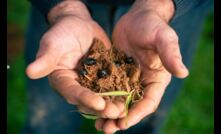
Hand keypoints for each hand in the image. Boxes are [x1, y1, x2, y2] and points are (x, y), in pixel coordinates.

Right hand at [26, 1, 123, 118]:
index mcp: (63, 81)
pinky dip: (121, 93)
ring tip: (125, 110)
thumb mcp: (54, 42)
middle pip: (89, 101)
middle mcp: (77, 86)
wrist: (80, 25)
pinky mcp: (105, 77)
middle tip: (116, 112)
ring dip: (113, 105)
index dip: (85, 99)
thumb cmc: (64, 31)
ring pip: (102, 97)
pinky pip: (113, 87)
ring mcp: (92, 83)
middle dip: (103, 107)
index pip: (73, 93)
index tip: (99, 104)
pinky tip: (132, 97)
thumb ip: (46, 58)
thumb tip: (29, 71)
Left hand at [95, 0, 188, 132]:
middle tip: (107, 129)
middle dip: (120, 119)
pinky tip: (90, 106)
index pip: (148, 102)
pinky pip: (108, 89)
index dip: (137, 114)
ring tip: (98, 124)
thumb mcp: (163, 38)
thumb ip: (170, 54)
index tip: (124, 123)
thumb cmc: (153, 26)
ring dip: (109, 113)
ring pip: (118, 101)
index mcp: (156, 80)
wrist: (136, 18)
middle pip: (132, 106)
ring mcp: (127, 79)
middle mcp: (142, 83)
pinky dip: (101, 99)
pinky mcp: (115, 73)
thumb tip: (183, 72)